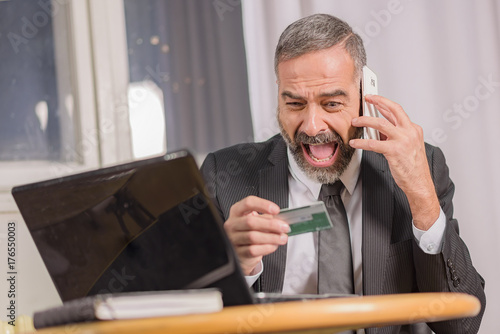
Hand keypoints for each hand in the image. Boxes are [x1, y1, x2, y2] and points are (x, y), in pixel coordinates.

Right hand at [224, 196, 289, 274]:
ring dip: (272, 237)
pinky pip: (253, 250)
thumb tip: (280, 221)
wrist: (242, 251)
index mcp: (237, 211)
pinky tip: (274, 245)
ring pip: (253, 237)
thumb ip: (267, 218)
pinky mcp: (237, 253)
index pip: (248, 203)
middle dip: (271, 224)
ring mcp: (233, 239)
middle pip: (250, 221)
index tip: (276, 210)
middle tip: (284, 227)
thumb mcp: (257, 221)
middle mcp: (232, 224)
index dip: (263, 205)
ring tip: (282, 238)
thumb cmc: (251, 232)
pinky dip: (266, 247)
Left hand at [349, 95, 439, 229]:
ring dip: (365, 121)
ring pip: (380, 124)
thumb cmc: (413, 167)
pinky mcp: (394, 151)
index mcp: (414, 130)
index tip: (375, 99)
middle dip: (378, 102)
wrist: (419, 183)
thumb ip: (395, 135)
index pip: (397, 111)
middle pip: (392, 110)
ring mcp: (403, 141)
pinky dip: (361, 142)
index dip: (384, 104)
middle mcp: (410, 132)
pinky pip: (373, 143)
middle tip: (366, 100)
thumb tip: (380, 128)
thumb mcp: (408, 146)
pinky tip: (355, 143)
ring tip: (355, 122)